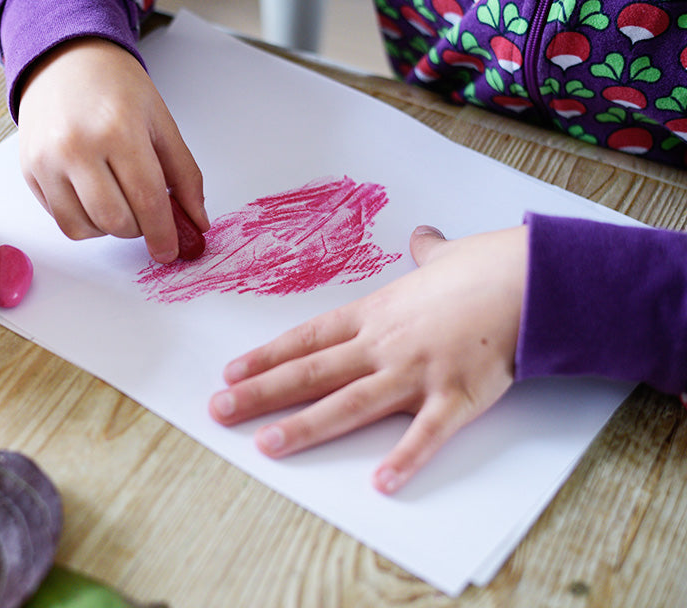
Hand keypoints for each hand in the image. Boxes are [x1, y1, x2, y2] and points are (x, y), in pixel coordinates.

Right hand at [17, 37, 206, 262]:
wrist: (65, 61)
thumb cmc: (115, 87)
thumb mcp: (161, 122)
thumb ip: (184, 174)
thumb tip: (196, 221)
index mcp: (118, 129)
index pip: (147, 200)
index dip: (163, 234)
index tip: (170, 251)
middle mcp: (76, 147)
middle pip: (116, 221)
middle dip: (139, 229)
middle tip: (145, 213)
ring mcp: (47, 161)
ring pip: (85, 229)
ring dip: (110, 228)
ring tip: (118, 200)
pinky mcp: (30, 171)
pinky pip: (61, 220)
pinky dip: (84, 221)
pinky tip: (94, 195)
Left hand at [208, 224, 528, 493]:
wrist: (533, 277)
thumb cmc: (487, 266)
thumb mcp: (445, 258)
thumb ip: (425, 255)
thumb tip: (423, 237)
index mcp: (376, 314)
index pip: (308, 339)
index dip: (266, 357)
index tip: (230, 373)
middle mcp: (384, 345)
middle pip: (311, 373)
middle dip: (261, 393)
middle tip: (219, 410)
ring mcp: (416, 372)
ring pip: (349, 404)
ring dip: (305, 426)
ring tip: (267, 445)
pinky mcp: (456, 397)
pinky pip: (425, 434)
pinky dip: (404, 458)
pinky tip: (380, 483)